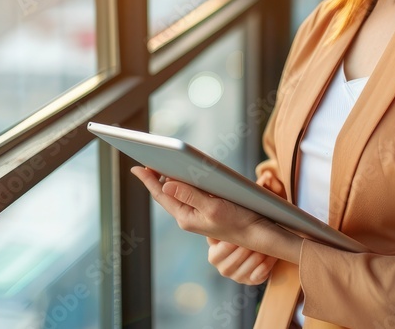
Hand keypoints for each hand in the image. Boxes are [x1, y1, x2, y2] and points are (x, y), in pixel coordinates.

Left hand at [130, 166, 301, 264]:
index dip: (148, 180)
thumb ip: (190, 195)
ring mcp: (198, 214)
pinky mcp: (208, 210)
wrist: (259, 235)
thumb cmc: (239, 222)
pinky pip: (190, 194)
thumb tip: (165, 185)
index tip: (136, 167)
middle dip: (155, 178)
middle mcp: (189, 216)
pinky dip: (185, 182)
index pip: (161, 195)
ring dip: (169, 179)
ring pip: (178, 193)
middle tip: (146, 160)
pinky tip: (184, 174)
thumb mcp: (213, 208)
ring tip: (159, 165)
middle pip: (166, 193)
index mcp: (186, 217)